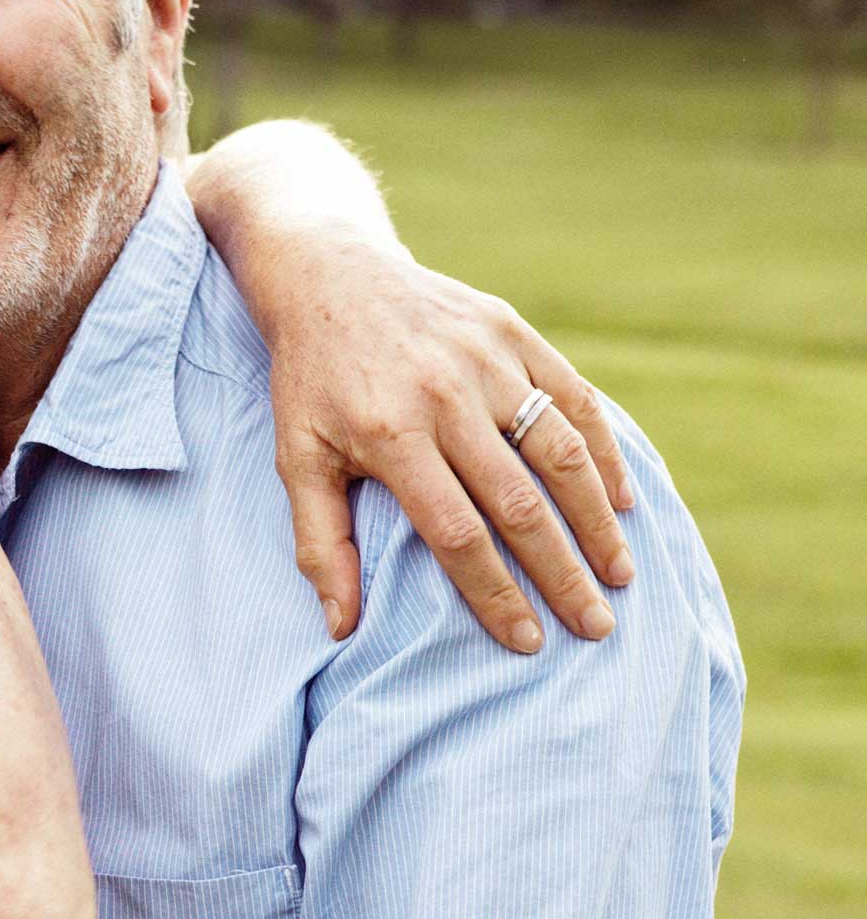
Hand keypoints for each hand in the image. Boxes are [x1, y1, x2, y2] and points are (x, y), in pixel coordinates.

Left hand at [267, 242, 635, 653]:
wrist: (328, 277)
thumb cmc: (311, 381)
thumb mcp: (295, 456)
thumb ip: (319, 541)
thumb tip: (341, 626)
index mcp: (389, 434)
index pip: (456, 534)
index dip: (495, 593)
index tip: (527, 641)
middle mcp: (444, 396)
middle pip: (519, 503)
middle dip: (562, 574)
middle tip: (595, 627)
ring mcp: (485, 359)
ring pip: (560, 451)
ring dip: (597, 520)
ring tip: (620, 574)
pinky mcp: (511, 331)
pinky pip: (572, 397)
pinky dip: (603, 451)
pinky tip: (621, 499)